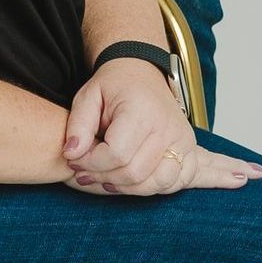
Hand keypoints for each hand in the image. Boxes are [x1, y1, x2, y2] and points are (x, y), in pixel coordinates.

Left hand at [63, 58, 261, 195]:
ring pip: (155, 183)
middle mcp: (168, 128)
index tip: (75, 160)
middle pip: (134, 172)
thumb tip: (71, 154)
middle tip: (84, 172)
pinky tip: (128, 180)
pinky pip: (173, 184)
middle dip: (103, 177)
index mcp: (141, 111)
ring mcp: (184, 142)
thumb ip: (78, 125)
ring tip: (104, 179)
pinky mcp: (191, 153)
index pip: (117, 153)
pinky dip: (149, 188)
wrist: (143, 75)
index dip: (91, 163)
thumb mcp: (88, 95)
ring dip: (125, 188)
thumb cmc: (114, 86)